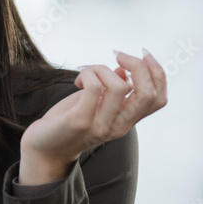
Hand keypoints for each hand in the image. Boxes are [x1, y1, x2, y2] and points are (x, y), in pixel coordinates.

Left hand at [18, 49, 166, 184]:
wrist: (44, 148)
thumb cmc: (68, 122)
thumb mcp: (95, 104)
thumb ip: (113, 91)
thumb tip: (124, 70)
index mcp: (127, 121)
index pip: (159, 99)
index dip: (157, 72)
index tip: (142, 54)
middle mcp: (119, 126)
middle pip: (147, 94)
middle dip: (138, 66)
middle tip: (118, 56)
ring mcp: (101, 125)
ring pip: (119, 86)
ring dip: (102, 69)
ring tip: (87, 73)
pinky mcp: (81, 120)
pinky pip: (94, 87)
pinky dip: (88, 74)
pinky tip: (78, 80)